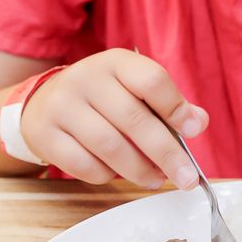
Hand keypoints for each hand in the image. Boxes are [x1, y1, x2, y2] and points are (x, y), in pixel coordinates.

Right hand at [19, 49, 206, 188]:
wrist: (42, 102)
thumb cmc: (101, 97)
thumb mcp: (132, 87)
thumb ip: (167, 103)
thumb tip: (198, 122)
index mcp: (115, 62)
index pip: (151, 79)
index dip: (176, 107)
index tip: (193, 130)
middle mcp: (86, 79)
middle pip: (133, 119)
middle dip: (166, 153)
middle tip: (186, 177)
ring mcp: (61, 106)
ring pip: (109, 146)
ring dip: (139, 169)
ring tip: (157, 179)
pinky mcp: (45, 135)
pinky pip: (84, 165)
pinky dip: (107, 175)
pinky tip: (119, 175)